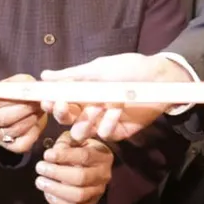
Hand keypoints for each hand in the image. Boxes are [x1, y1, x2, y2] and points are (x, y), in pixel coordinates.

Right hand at [0, 73, 47, 153]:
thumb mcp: (14, 83)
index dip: (17, 98)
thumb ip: (20, 84)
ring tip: (40, 110)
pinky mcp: (9, 147)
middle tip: (39, 103)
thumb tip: (32, 88)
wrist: (14, 110)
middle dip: (26, 109)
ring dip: (31, 119)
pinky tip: (37, 123)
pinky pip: (23, 143)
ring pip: (15, 130)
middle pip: (6, 118)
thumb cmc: (13, 95)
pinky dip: (34, 132)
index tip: (31, 94)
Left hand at [35, 133, 113, 203]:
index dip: (64, 156)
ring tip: (40, 181)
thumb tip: (54, 152)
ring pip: (78, 196)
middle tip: (40, 168)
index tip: (46, 155)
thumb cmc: (81, 148)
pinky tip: (47, 193)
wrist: (93, 165)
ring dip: (55, 189)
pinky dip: (58, 203)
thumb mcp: (76, 139)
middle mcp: (104, 175)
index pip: (84, 156)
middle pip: (81, 178)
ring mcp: (98, 192)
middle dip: (56, 173)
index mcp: (102, 156)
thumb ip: (66, 142)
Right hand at [40, 53, 191, 142]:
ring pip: (82, 132)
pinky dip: (109, 121)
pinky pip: (105, 134)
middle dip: (63, 114)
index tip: (48, 99)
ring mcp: (103, 122)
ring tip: (99, 105)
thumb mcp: (99, 68)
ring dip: (86, 119)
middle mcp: (89, 110)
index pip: (59, 103)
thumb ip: (72, 75)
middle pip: (67, 120)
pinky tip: (118, 109)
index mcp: (82, 94)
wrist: (159, 78)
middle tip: (66, 105)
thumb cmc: (129, 69)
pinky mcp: (118, 132)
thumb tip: (44, 75)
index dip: (51, 103)